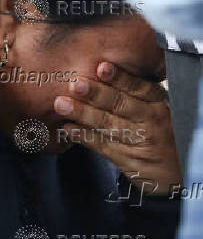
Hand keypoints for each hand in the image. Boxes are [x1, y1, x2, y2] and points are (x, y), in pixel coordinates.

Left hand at [54, 62, 181, 194]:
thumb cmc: (160, 130)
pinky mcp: (130, 160)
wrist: (178, 171)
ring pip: (108, 125)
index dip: (119, 77)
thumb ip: (135, 92)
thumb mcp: (157, 107)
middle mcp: (151, 120)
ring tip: (61, 104)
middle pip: (120, 104)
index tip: (101, 67)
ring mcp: (140, 141)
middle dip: (95, 94)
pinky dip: (85, 137)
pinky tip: (68, 128)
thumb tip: (100, 69)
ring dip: (83, 114)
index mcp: (157, 103)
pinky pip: (104, 146)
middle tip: (75, 84)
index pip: (138, 87)